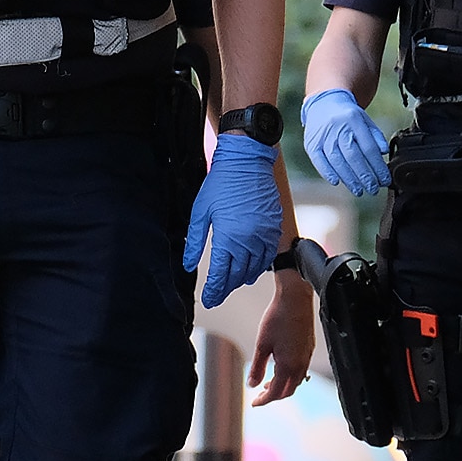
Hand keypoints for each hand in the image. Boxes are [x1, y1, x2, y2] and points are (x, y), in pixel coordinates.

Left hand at [182, 132, 283, 307]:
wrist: (247, 161)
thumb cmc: (221, 183)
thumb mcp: (201, 212)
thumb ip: (196, 241)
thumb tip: (188, 264)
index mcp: (229, 238)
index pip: (221, 275)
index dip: (214, 290)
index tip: (209, 299)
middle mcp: (249, 241)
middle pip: (238, 275)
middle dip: (226, 288)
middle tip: (217, 296)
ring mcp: (264, 235)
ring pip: (254, 268)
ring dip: (242, 279)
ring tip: (231, 285)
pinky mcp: (274, 228)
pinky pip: (268, 256)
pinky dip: (259, 266)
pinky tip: (251, 270)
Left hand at [249, 268, 314, 404]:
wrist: (295, 298)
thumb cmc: (278, 317)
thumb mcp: (262, 344)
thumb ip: (257, 367)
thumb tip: (252, 384)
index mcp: (288, 365)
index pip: (276, 392)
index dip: (265, 400)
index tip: (255, 403)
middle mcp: (300, 364)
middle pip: (288, 390)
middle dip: (274, 395)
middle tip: (260, 394)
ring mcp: (307, 356)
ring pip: (296, 381)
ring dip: (283, 385)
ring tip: (268, 382)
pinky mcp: (309, 348)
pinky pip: (301, 370)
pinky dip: (290, 375)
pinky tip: (281, 367)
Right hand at [302, 87, 390, 195]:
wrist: (323, 104)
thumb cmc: (348, 117)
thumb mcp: (365, 121)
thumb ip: (376, 136)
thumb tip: (384, 152)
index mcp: (354, 119)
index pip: (368, 148)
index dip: (377, 166)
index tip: (384, 179)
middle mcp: (338, 127)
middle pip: (353, 156)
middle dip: (365, 176)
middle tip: (373, 189)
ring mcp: (323, 135)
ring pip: (337, 161)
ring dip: (349, 179)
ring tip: (359, 190)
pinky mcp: (311, 143)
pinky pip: (319, 161)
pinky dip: (327, 173)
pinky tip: (337, 182)